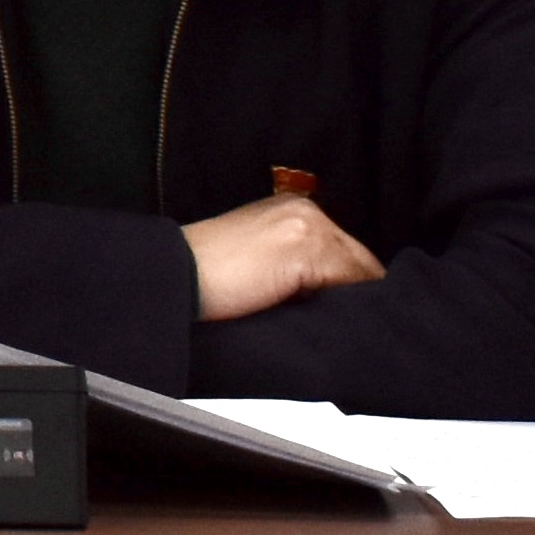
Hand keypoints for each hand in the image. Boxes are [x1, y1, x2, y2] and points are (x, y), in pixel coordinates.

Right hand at [184, 193, 384, 321]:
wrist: (175, 277)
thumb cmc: (207, 280)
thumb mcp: (262, 265)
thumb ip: (296, 268)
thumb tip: (338, 298)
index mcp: (291, 210)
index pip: (345, 254)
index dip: (346, 288)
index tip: (336, 313)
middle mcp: (304, 209)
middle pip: (359, 262)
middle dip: (351, 295)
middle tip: (331, 324)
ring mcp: (307, 225)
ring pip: (359, 274)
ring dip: (347, 304)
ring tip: (319, 324)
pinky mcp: (306, 246)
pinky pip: (352, 283)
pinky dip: (342, 307)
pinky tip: (314, 318)